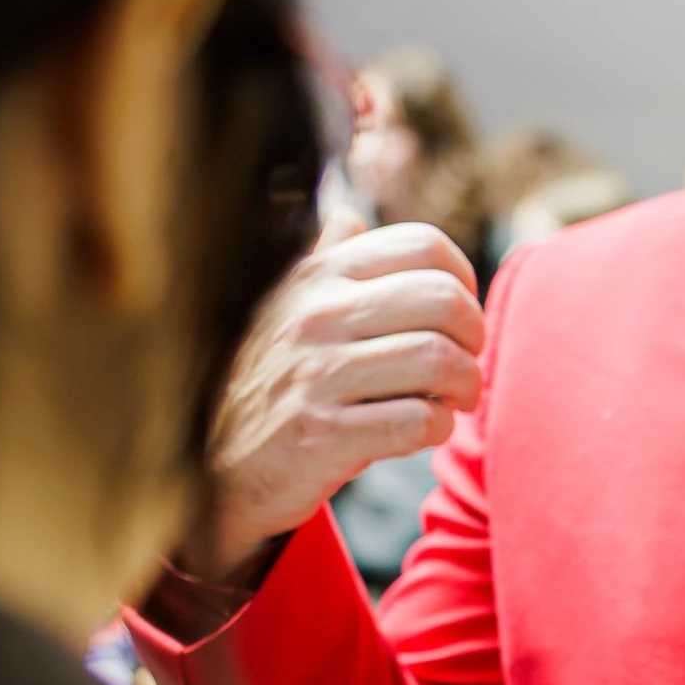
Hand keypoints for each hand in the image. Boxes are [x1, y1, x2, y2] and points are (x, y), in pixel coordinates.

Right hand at [192, 224, 485, 572]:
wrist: (211, 467)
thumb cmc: (266, 384)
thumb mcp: (280, 309)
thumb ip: (320, 261)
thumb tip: (348, 216)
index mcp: (316, 275)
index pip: (422, 245)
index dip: (461, 278)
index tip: (456, 313)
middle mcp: (315, 315)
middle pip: (444, 300)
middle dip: (473, 336)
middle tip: (466, 361)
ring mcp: (316, 375)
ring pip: (439, 361)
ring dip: (465, 386)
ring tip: (453, 400)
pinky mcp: (322, 436)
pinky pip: (418, 421)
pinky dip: (438, 428)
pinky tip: (423, 430)